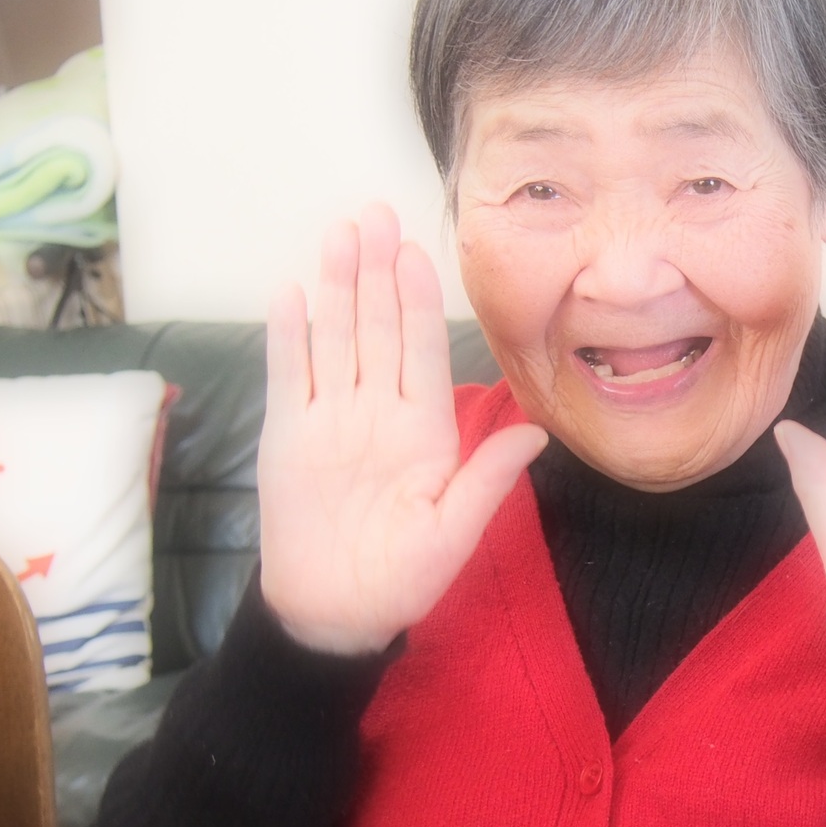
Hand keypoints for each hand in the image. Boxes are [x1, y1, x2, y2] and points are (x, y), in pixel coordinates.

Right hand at [258, 203, 545, 653]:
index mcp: (423, 430)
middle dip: (377, 272)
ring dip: (336, 287)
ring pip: (335, 338)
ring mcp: (330, 419)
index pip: (422, 352)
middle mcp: (377, 413)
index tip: (418, 254)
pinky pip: (289, 376)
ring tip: (339, 234)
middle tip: (376, 214)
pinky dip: (288, 337)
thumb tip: (537, 433)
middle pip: (378, 329)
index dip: (418, 302)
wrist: (335, 612)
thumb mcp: (453, 532)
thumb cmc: (401, 578)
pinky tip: (291, 293)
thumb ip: (487, 478)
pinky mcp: (288, 435)